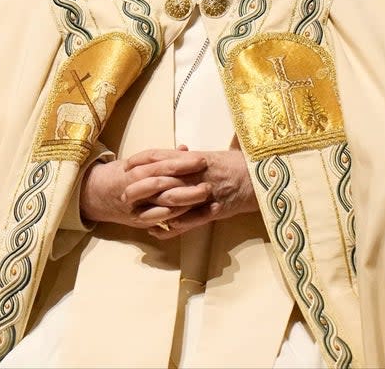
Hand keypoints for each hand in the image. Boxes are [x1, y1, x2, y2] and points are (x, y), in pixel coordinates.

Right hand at [80, 146, 211, 228]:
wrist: (95, 196)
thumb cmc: (121, 175)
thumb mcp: (138, 161)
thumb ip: (162, 157)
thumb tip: (185, 148)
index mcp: (134, 170)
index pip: (159, 164)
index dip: (181, 162)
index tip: (201, 160)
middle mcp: (133, 188)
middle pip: (162, 184)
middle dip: (187, 182)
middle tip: (208, 180)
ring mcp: (136, 206)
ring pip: (161, 203)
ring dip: (186, 200)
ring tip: (205, 195)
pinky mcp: (139, 221)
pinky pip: (159, 220)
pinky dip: (176, 217)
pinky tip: (192, 213)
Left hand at [129, 147, 258, 239]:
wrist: (261, 176)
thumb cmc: (236, 163)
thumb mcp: (211, 156)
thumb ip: (190, 157)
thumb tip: (175, 153)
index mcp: (195, 158)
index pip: (162, 156)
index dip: (142, 161)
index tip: (126, 166)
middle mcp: (197, 173)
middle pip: (163, 179)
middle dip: (141, 187)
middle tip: (123, 193)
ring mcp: (206, 192)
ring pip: (174, 200)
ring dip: (153, 208)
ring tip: (135, 215)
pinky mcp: (215, 209)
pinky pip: (191, 220)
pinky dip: (174, 226)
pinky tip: (159, 230)